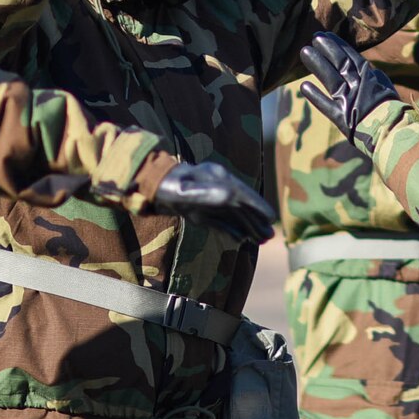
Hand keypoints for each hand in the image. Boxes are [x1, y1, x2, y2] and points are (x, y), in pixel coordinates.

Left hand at [151, 162, 275, 243]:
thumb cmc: (166, 186)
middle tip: (269, 236)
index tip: (271, 218)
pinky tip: (242, 238)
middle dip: (256, 220)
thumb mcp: (185, 190)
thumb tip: (230, 196)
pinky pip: (220, 221)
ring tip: (260, 240)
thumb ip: (207, 194)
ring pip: (233, 215)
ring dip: (247, 226)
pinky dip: (232, 229)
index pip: (242, 194)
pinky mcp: (200, 210)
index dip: (258, 206)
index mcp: (217, 178)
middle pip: (241, 206)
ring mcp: (209, 199)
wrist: (148, 186)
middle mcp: (217, 187)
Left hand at [299, 32, 399, 145]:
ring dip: (318, 65)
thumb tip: (368, 70)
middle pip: (341, 63)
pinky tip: (303, 86)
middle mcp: (359, 86)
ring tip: (305, 52)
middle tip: (315, 37)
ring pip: (331, 78)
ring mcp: (350, 100)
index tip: (327, 36)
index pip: (352, 57)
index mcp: (371, 78)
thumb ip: (374, 80)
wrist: (396, 131)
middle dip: (327, 49)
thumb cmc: (394, 113)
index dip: (339, 46)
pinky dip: (315, 96)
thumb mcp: (385, 90)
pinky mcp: (343, 117)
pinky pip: (326, 105)